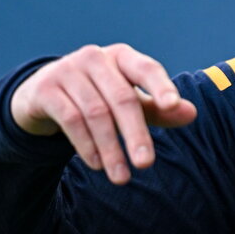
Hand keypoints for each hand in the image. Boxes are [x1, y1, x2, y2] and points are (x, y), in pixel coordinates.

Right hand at [10, 43, 196, 184]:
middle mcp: (95, 58)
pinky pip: (70, 119)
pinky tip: (98, 165)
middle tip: (146, 164)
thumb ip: (160, 107)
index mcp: (122, 56)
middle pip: (122, 99)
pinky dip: (87, 145)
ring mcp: (68, 70)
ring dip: (111, 149)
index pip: (147, 68)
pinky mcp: (46, 89)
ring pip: (96, 113)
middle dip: (136, 134)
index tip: (173, 106)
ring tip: (122, 177)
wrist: (42, 93)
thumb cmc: (99, 95)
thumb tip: (192, 114)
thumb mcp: (130, 100)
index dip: (161, 86)